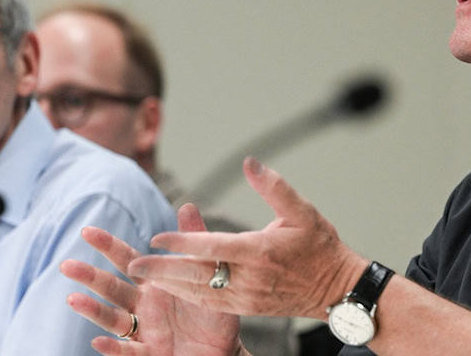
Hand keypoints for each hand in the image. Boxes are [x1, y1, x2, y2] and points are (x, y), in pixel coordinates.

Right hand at [62, 204, 242, 355]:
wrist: (224, 353)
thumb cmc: (213, 315)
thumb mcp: (208, 277)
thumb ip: (195, 243)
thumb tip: (187, 206)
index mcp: (155, 283)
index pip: (127, 260)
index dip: (108, 247)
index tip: (87, 231)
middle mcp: (143, 305)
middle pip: (112, 289)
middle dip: (89, 277)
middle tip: (66, 265)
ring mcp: (144, 331)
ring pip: (113, 319)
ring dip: (93, 310)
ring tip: (73, 299)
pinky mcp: (150, 354)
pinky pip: (129, 352)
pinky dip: (113, 348)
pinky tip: (97, 341)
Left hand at [128, 157, 367, 320]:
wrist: (338, 290)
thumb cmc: (321, 248)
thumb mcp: (303, 211)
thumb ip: (274, 187)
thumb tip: (250, 162)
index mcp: (260, 251)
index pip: (213, 247)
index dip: (182, 242)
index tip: (157, 236)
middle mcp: (250, 277)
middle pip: (198, 274)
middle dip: (163, 270)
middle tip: (132, 265)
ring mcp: (248, 297)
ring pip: (200, 292)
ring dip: (169, 285)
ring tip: (142, 277)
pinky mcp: (248, 308)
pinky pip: (211, 303)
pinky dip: (187, 296)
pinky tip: (170, 289)